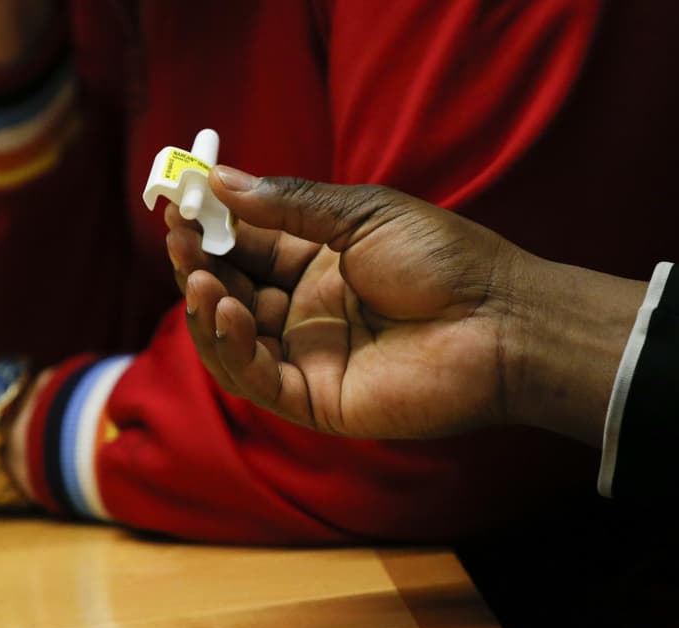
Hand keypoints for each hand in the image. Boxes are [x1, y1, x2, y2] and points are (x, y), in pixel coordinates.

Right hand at [166, 167, 526, 439]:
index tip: (177, 203)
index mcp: (315, 264)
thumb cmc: (444, 261)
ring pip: (231, 340)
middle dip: (198, 265)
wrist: (502, 321)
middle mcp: (303, 312)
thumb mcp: (360, 214)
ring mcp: (306, 358)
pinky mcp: (314, 400)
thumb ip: (288, 202)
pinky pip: (256, 379)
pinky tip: (229, 311)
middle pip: (228, 291)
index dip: (209, 228)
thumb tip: (219, 177)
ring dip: (207, 309)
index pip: (244, 246)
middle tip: (178, 237)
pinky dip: (232, 348)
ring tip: (200, 278)